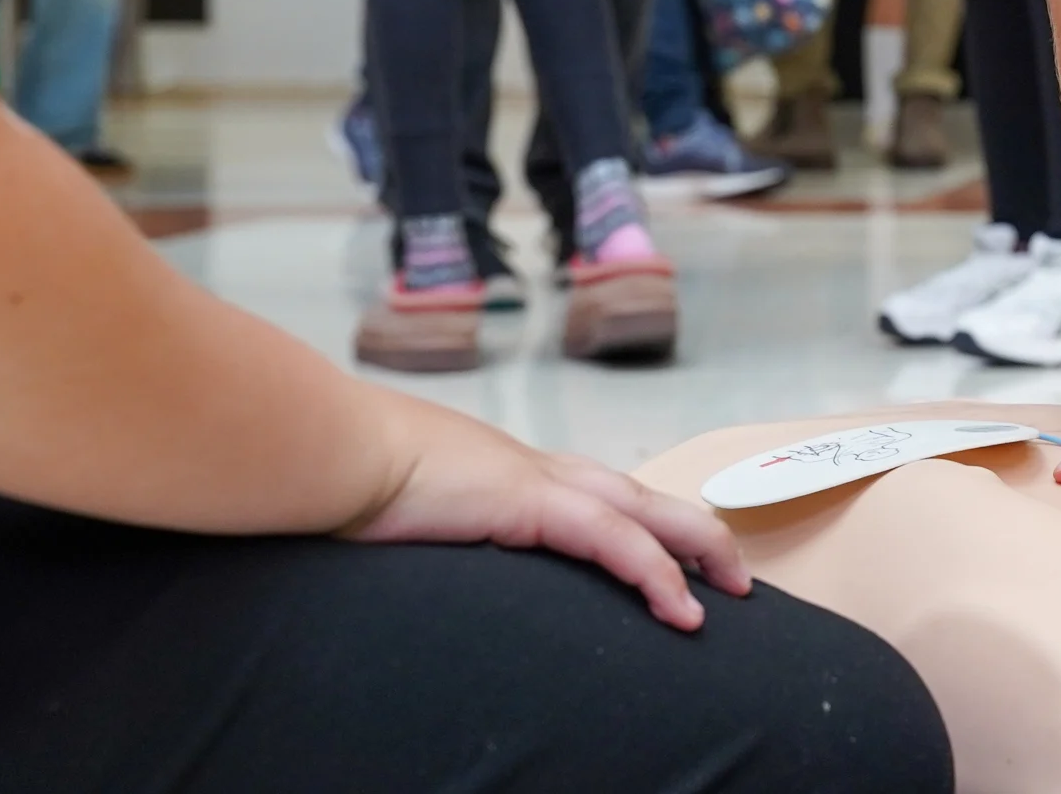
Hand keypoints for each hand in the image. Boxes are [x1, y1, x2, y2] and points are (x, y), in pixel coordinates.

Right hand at [345, 394, 753, 629]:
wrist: (328, 452)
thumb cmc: (348, 482)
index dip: (644, 525)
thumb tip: (428, 559)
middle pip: (641, 496)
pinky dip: (656, 575)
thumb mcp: (408, 515)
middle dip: (694, 533)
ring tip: (732, 593)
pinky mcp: (534, 501)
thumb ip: (438, 535)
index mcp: (510, 473)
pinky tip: (684, 609)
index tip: (674, 559)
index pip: (599, 495)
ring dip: (698, 551)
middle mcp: (538, 469)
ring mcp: (540, 481)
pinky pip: (616, 542)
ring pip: (647, 513)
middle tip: (733, 574)